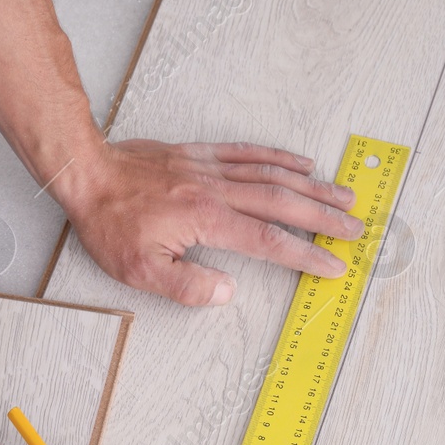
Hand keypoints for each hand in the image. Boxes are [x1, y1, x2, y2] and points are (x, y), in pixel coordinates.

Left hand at [59, 139, 365, 306]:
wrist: (88, 173)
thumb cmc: (110, 222)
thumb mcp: (139, 270)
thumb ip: (186, 286)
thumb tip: (227, 292)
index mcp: (207, 220)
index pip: (268, 241)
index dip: (304, 255)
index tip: (332, 266)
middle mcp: (217, 190)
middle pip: (283, 203)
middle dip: (324, 218)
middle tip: (356, 229)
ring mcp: (212, 168)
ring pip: (274, 175)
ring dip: (313, 187)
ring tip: (344, 197)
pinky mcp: (202, 154)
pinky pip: (249, 152)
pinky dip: (279, 157)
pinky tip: (301, 163)